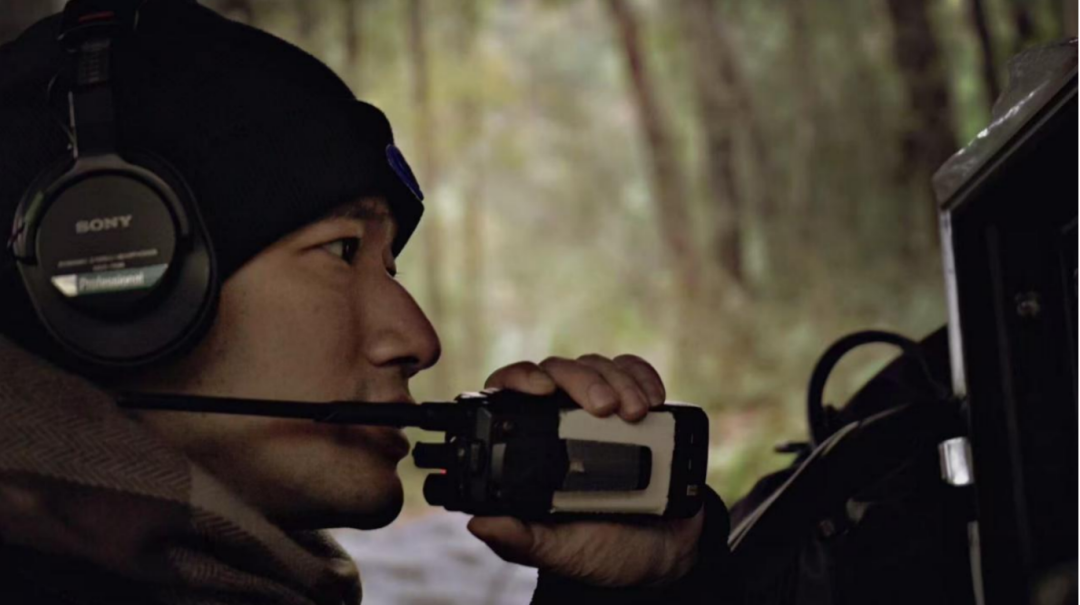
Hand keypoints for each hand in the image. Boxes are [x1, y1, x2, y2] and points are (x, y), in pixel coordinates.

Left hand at [466, 354, 704, 586]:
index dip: (519, 379)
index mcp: (532, 449)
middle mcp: (561, 421)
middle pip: (557, 371)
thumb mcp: (560, 551)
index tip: (542, 389)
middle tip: (606, 409)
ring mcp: (599, 411)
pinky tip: (654, 399)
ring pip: (595, 364)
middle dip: (582, 381)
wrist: (664, 553)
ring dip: (617, 380)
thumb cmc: (603, 550)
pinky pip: (634, 370)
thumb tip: (478, 523)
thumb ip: (522, 540)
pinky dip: (643, 375)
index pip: (509, 393)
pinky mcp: (636, 405)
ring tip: (637, 413)